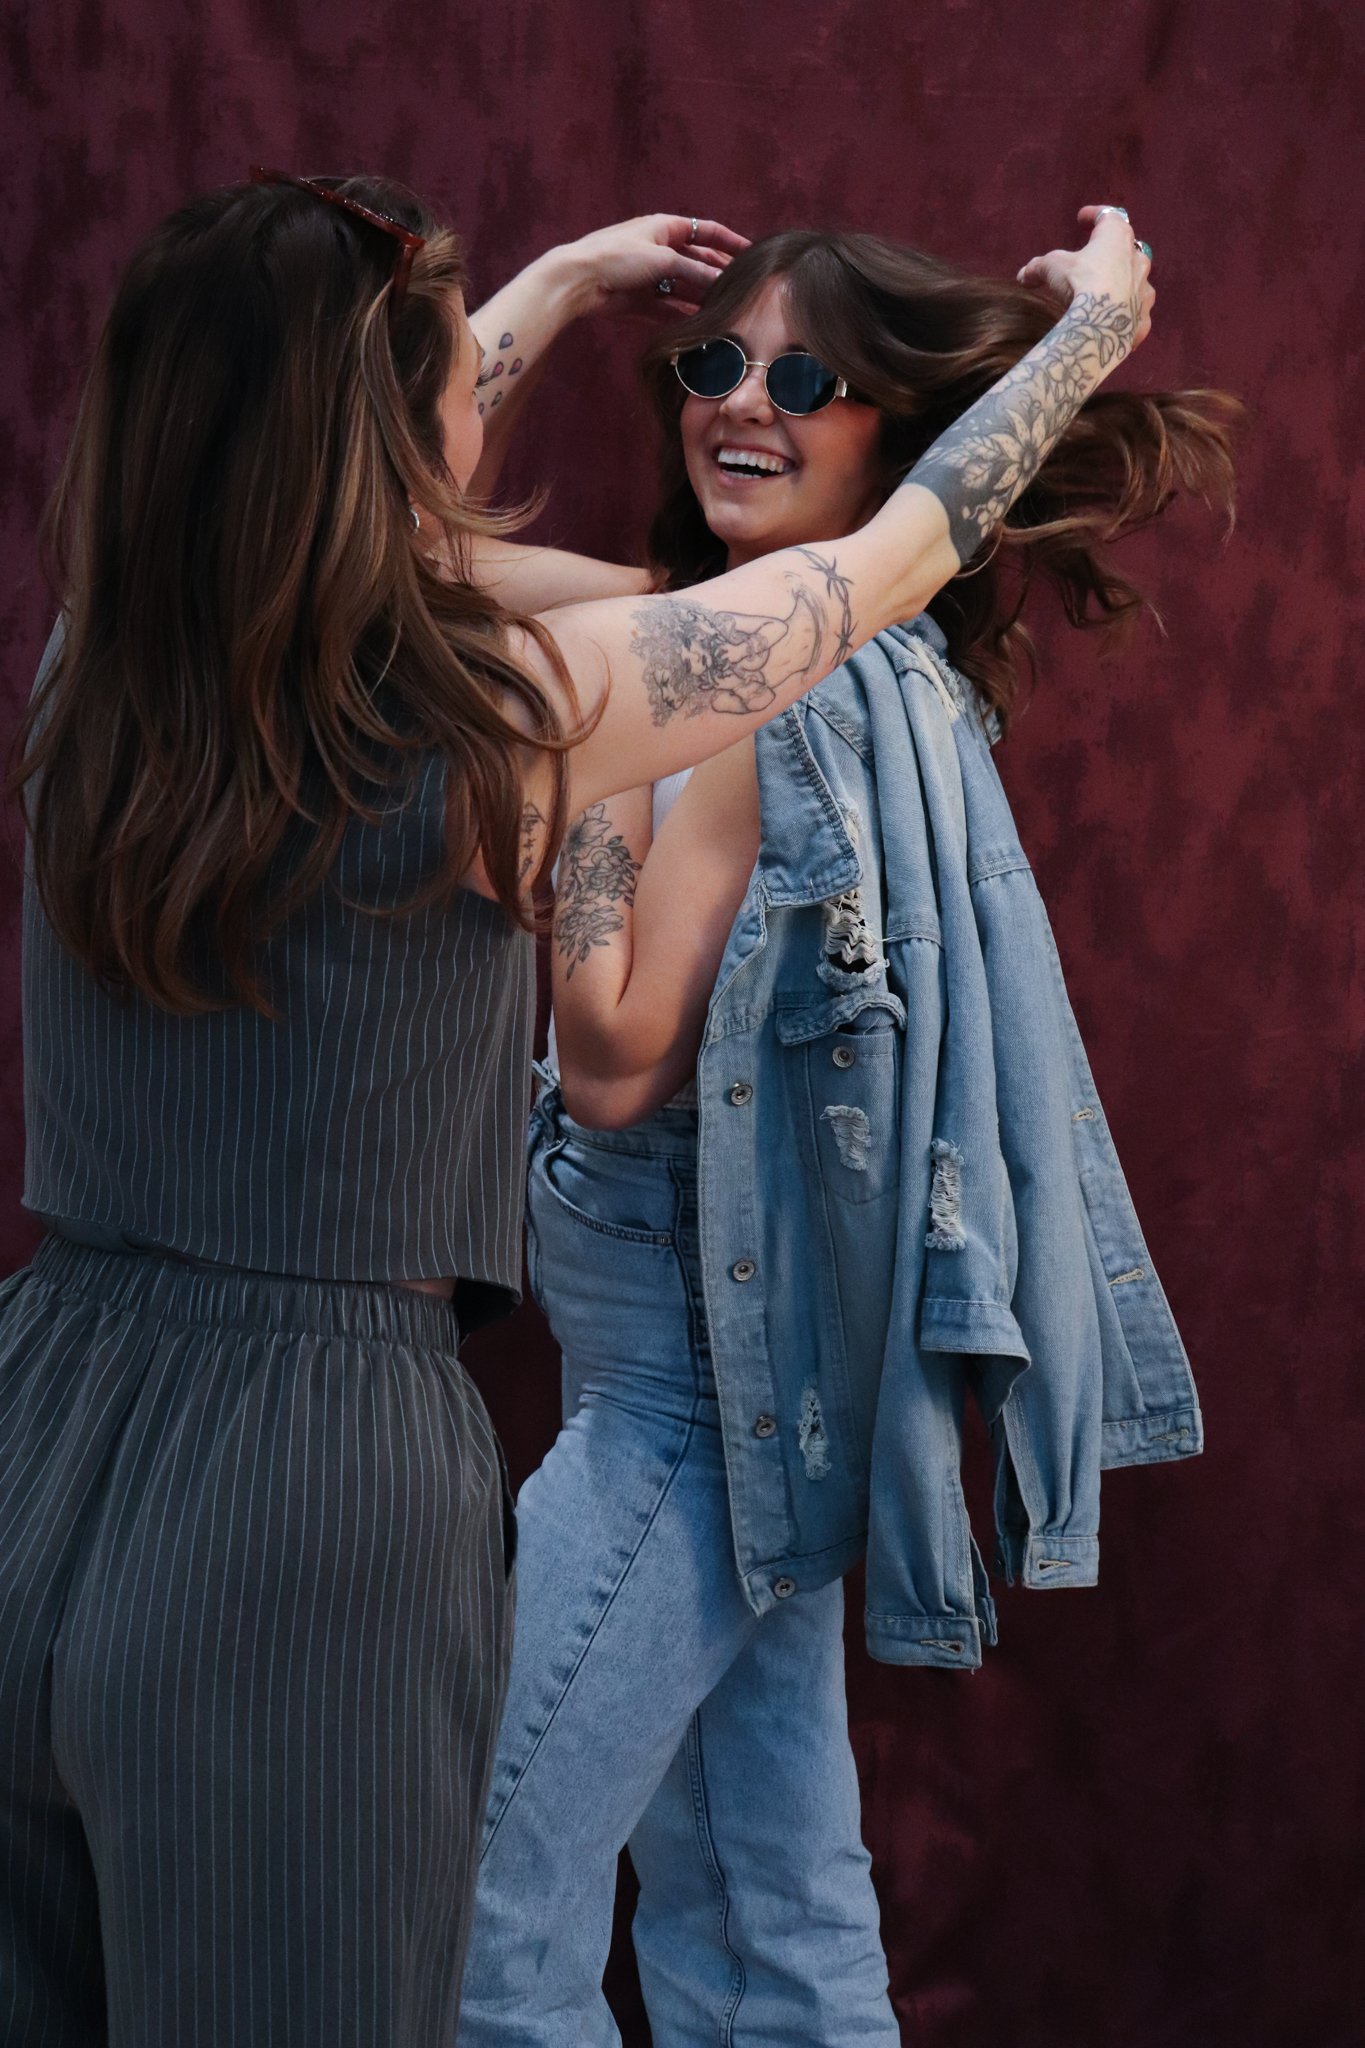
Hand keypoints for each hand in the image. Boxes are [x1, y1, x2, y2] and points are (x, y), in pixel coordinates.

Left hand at [560, 213, 749, 318]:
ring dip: (701, 297)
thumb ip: (696, 270)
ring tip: (723, 310)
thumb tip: (722, 280)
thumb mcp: (664, 258)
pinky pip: (668, 306)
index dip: (729, 240)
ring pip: (683, 286)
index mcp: (665, 227)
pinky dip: (682, 314)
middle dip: (716, 274)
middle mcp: (660, 249)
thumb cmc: (619, 257)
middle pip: (697, 261)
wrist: (580, 280)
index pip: (706, 230)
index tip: (750, 252)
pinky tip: (698, 324)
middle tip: (740, 289)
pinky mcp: (641, 299)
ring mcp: (651, 275)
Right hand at [1017, 205, 1154, 350]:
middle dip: (1115, 251)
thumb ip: (1039, 267)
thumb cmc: (1080, 283)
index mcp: (1117, 238)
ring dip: (1124, 283)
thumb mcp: (1053, 268)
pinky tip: (1115, 320)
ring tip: (1108, 292)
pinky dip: (1127, 315)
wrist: (1100, 324)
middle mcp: (1137, 260)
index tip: (1082, 217)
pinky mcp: (1144, 319)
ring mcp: (1145, 291)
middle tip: (1100, 257)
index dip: (1094, 215)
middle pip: (1130, 248)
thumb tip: (1023, 274)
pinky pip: (1137, 313)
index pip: (1109, 216)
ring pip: (1138, 281)